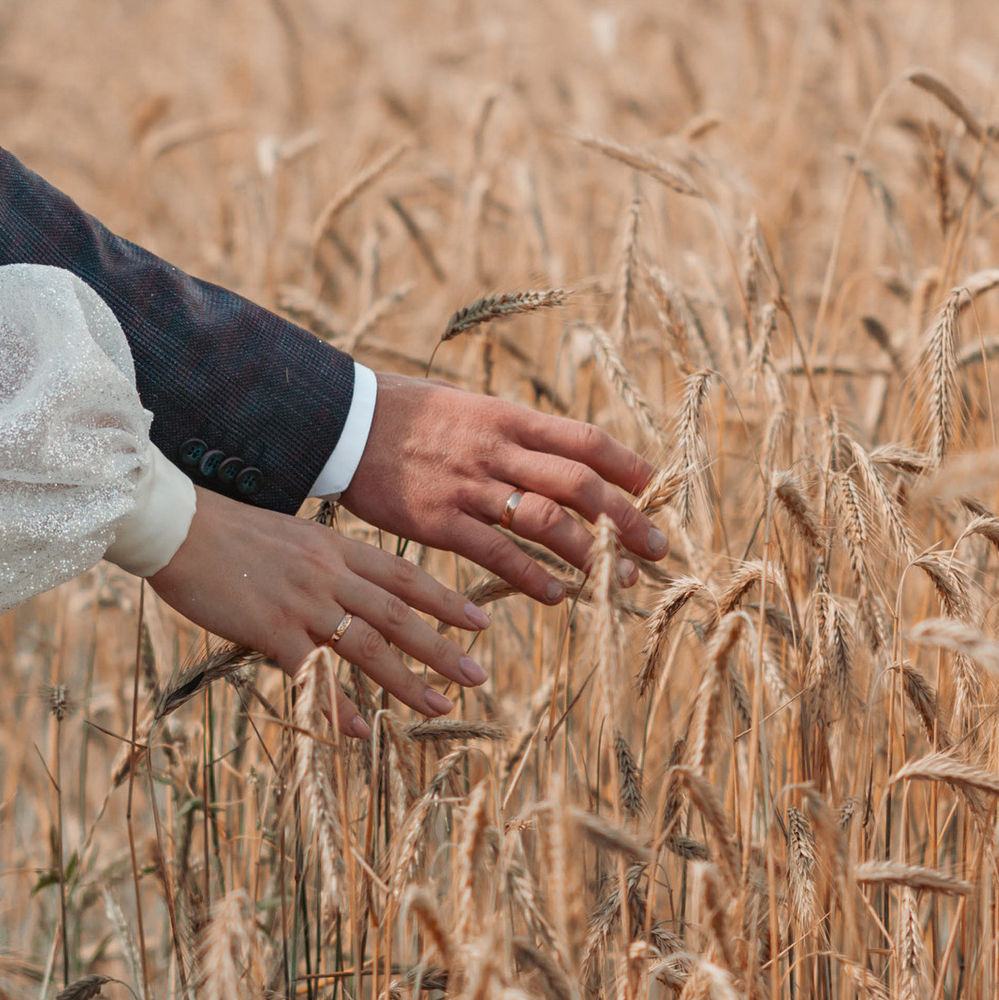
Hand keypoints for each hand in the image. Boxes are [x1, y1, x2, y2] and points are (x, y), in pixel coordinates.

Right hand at [149, 491, 490, 731]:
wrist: (176, 527)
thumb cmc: (221, 531)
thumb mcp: (286, 536)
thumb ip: (319, 561)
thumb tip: (341, 586)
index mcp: (333, 548)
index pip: (403, 575)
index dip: (445, 601)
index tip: (479, 622)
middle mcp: (327, 574)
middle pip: (399, 613)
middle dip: (443, 647)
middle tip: (478, 674)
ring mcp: (302, 603)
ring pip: (369, 645)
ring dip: (407, 680)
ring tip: (439, 706)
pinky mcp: (271, 630)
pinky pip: (315, 674)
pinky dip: (338, 706)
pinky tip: (358, 731)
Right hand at [339, 375, 664, 607]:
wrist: (340, 422)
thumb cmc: (402, 411)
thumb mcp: (465, 404)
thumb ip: (509, 429)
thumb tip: (552, 448)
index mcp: (507, 417)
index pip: (584, 440)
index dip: (627, 466)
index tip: (657, 489)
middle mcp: (496, 450)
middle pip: (579, 485)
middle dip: (626, 518)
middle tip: (658, 547)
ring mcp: (468, 487)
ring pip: (546, 521)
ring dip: (590, 552)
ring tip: (619, 578)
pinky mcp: (438, 521)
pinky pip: (497, 553)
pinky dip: (533, 576)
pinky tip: (558, 595)